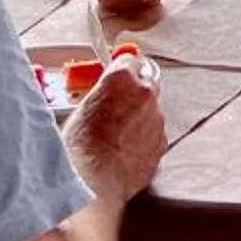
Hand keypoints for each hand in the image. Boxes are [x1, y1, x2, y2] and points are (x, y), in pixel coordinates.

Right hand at [66, 58, 165, 202]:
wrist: (92, 181)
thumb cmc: (79, 146)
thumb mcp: (79, 109)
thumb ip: (100, 95)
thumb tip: (102, 97)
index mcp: (122, 78)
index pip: (129, 60)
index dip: (122, 70)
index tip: (119, 76)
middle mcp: (145, 94)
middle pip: (145, 84)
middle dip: (133, 93)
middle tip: (116, 108)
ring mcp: (156, 120)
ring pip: (151, 112)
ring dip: (139, 119)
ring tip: (116, 137)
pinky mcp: (161, 143)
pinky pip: (153, 135)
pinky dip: (143, 140)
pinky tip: (124, 151)